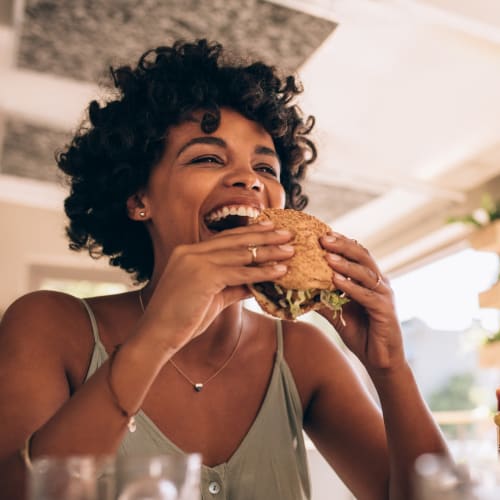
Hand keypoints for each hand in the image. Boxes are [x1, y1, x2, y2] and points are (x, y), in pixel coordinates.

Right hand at [138, 222, 293, 354]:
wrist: (157, 335)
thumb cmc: (182, 319)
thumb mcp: (212, 297)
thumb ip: (233, 286)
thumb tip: (256, 283)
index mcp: (189, 252)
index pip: (225, 238)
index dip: (249, 232)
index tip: (270, 228)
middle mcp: (191, 251)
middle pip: (236, 240)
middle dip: (264, 235)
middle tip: (287, 233)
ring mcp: (196, 261)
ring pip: (241, 254)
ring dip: (269, 252)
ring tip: (290, 250)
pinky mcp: (203, 275)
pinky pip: (240, 272)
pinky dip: (262, 272)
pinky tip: (280, 271)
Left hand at [319, 233, 404, 371]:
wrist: (380, 359)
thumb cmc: (360, 332)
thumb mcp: (337, 312)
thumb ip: (323, 298)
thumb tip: (299, 288)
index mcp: (369, 279)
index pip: (356, 254)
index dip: (341, 242)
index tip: (321, 233)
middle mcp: (379, 283)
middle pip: (363, 256)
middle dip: (343, 246)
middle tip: (323, 237)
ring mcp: (384, 295)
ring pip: (365, 273)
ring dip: (345, 263)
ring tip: (328, 256)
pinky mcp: (385, 310)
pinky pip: (367, 295)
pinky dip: (351, 286)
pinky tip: (336, 280)